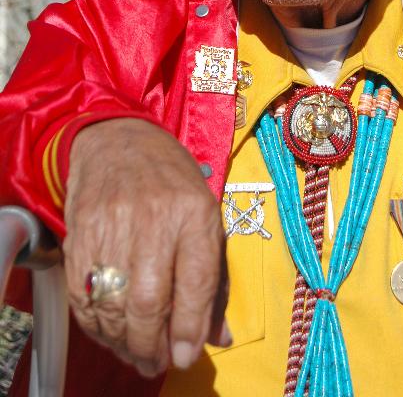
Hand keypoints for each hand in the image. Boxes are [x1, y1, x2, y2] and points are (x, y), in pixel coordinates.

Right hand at [63, 118, 229, 376]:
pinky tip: (109, 330)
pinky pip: (84, 293)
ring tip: (134, 352)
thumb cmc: (171, 181)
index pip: (196, 282)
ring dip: (123, 341)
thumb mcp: (204, 215)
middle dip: (152, 345)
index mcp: (195, 212)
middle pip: (150, 300)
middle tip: (155, 363)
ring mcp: (113, 224)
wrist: (118, 140)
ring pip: (115, 303)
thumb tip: (219, 337)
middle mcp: (155, 218)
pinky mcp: (81, 232)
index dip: (190, 329)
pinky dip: (95, 323)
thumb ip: (212, 278)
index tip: (185, 356)